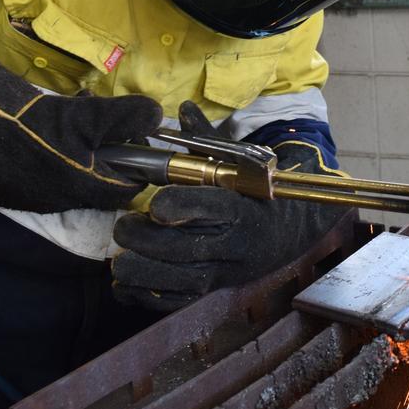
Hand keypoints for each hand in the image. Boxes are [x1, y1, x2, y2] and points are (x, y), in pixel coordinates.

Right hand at [0, 58, 161, 212]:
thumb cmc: (29, 124)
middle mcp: (65, 200)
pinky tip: (52, 128)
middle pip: (104, 181)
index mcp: (86, 189)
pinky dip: (61, 153)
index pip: (129, 190)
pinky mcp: (19, 188)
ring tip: (79, 117)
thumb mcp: (84, 116)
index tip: (136, 141)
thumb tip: (157, 115)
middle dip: (112, 152)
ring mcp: (40, 196)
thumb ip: (123, 118)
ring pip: (79, 175)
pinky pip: (52, 173)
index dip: (140, 167)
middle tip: (107, 125)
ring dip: (87, 149)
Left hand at [111, 102, 347, 311]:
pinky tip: (126, 285)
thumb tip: (183, 107)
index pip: (215, 208)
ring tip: (119, 261)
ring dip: (144, 273)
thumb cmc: (255, 195)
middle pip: (189, 247)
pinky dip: (149, 298)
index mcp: (244, 208)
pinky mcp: (216, 289)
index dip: (183, 206)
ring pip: (183, 280)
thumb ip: (208, 141)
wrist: (289, 233)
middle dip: (148, 240)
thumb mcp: (240, 166)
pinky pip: (181, 301)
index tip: (156, 204)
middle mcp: (237, 243)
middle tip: (124, 225)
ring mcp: (226, 271)